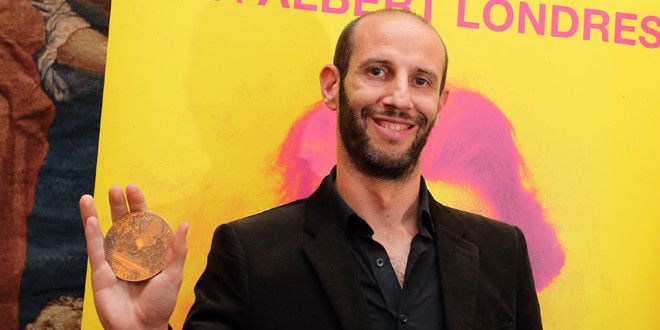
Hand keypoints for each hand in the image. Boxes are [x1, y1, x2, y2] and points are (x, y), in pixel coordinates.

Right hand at [79, 184, 187, 329]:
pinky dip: (91, 233)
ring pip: (105, 232)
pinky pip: (95, 249)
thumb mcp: (173, 274)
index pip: (143, 222)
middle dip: (119, 205)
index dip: (139, 205)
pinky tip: (89, 217)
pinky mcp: (100, 272)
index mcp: (149, 251)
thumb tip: (184, 223)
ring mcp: (114, 260)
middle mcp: (130, 252)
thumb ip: (177, 250)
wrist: (142, 327)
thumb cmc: (160, 303)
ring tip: (92, 195)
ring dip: (97, 214)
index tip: (134, 189)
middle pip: (123, 223)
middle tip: (116, 188)